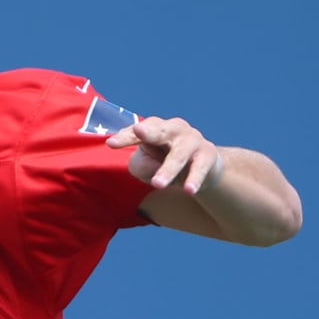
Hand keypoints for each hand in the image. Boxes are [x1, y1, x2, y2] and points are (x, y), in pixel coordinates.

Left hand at [106, 117, 224, 194]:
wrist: (200, 170)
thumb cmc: (164, 164)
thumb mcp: (146, 166)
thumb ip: (142, 165)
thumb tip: (153, 167)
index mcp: (155, 128)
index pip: (137, 131)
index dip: (125, 137)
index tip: (110, 143)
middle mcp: (174, 129)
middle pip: (160, 130)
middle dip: (150, 131)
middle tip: (139, 132)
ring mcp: (193, 140)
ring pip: (179, 154)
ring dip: (168, 169)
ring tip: (157, 184)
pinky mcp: (207, 154)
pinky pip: (199, 167)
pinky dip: (194, 179)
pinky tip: (189, 190)